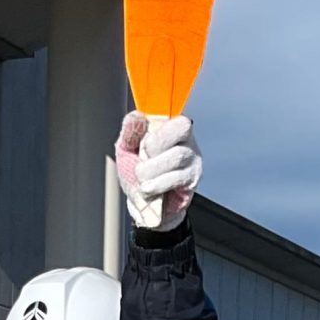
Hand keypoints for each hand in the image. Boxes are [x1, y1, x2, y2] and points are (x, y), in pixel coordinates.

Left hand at [115, 111, 201, 229]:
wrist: (144, 205)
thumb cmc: (138, 175)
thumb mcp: (126, 149)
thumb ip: (130, 132)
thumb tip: (136, 116)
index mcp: (169, 128)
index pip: (171, 114)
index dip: (154, 128)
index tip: (141, 143)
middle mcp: (186, 140)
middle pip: (179, 128)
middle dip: (153, 146)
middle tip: (142, 160)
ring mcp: (193, 159)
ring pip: (177, 155)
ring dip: (152, 169)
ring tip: (142, 179)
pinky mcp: (193, 179)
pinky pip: (177, 177)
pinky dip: (158, 184)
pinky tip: (149, 189)